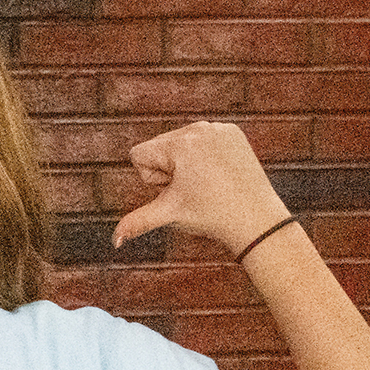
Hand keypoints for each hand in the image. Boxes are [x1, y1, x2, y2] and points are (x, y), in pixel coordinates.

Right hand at [111, 121, 292, 256]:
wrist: (254, 218)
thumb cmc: (210, 215)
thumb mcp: (169, 214)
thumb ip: (136, 222)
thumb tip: (114, 241)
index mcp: (180, 145)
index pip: (139, 154)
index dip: (152, 178)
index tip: (176, 189)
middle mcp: (199, 129)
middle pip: (159, 147)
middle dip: (168, 170)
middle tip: (193, 188)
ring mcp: (218, 128)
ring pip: (180, 143)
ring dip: (185, 163)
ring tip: (206, 182)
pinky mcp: (233, 132)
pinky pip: (203, 140)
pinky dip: (205, 156)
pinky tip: (218, 173)